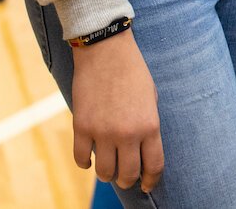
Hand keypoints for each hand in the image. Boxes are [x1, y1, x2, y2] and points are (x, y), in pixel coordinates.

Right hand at [68, 31, 163, 192]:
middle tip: (125, 177)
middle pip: (128, 174)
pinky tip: (89, 158)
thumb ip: (148, 126)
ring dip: (107, 174)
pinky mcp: (81, 127)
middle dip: (128, 180)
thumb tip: (142, 151)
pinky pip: (81, 159)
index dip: (151, 180)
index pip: (153, 166)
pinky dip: (85, 163)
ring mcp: (103, 132)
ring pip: (104, 172)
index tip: (147, 185)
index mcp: (150, 125)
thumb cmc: (133, 72)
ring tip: (108, 168)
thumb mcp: (151, 98)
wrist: (106, 50)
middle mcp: (127, 133)